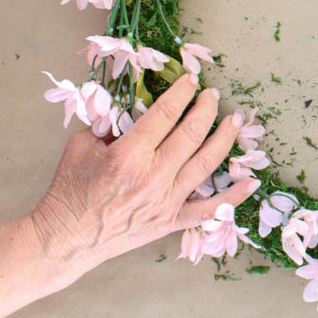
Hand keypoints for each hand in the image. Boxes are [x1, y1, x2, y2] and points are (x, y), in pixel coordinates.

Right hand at [29, 74, 255, 276]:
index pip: (165, 114)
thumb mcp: (81, 146)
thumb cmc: (69, 190)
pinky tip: (252, 182)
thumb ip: (110, 123)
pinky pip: (209, 209)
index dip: (182, 92)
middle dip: (206, 109)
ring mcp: (166, 201)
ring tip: (235, 120)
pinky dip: (233, 197)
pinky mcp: (171, 221)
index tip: (191, 79)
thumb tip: (136, 106)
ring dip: (225, 139)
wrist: (64, 239)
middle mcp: (152, 177)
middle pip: (191, 134)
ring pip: (206, 164)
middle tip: (213, 94)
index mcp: (128, 155)